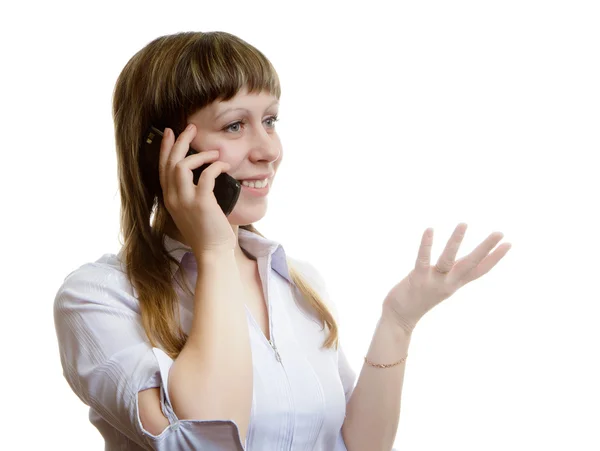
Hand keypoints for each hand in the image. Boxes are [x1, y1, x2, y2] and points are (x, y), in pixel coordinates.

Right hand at [158, 124, 235, 255]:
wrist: (212, 253)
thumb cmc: (208, 233)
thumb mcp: (193, 211)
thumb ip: (193, 193)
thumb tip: (206, 174)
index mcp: (170, 199)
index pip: (163, 168)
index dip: (165, 148)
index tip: (170, 132)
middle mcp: (173, 198)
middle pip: (170, 162)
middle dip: (180, 141)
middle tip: (190, 128)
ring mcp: (185, 201)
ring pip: (182, 166)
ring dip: (199, 154)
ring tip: (214, 151)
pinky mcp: (201, 204)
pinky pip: (206, 176)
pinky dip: (215, 167)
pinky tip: (223, 165)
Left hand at [381, 223, 511, 333]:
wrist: (401, 317)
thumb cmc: (420, 296)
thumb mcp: (442, 284)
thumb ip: (452, 272)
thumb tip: (462, 261)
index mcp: (455, 282)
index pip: (480, 270)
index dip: (495, 258)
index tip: (509, 244)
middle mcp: (448, 283)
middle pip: (471, 264)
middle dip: (486, 248)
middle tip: (500, 232)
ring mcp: (434, 281)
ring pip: (448, 260)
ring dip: (455, 242)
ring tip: (464, 223)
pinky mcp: (418, 279)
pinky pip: (423, 260)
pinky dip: (426, 245)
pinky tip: (429, 229)